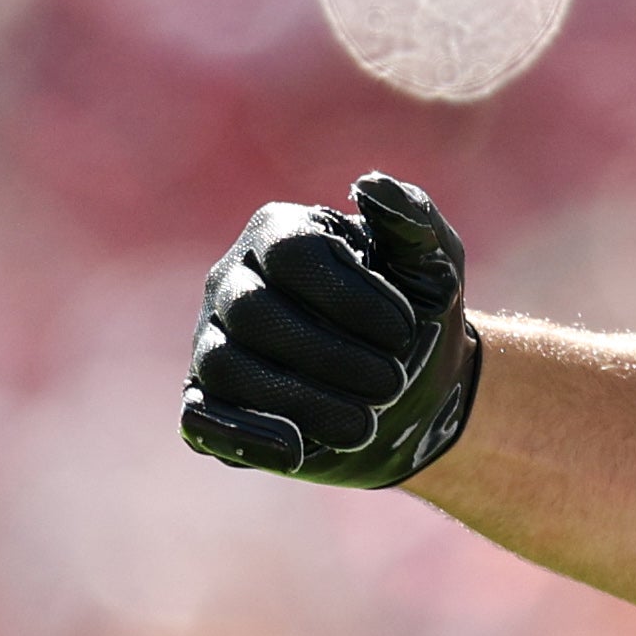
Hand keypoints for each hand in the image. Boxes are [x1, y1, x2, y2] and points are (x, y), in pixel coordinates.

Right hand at [180, 175, 481, 487]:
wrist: (417, 394)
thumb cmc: (420, 316)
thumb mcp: (434, 264)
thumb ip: (412, 218)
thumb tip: (370, 184)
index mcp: (280, 232)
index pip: (292, 253)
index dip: (350, 297)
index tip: (406, 332)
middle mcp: (234, 280)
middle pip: (254, 311)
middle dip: (329, 354)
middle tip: (391, 383)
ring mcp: (213, 341)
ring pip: (227, 366)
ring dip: (301, 400)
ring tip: (364, 424)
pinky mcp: (210, 402)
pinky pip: (202, 418)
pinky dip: (245, 436)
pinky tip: (298, 451)